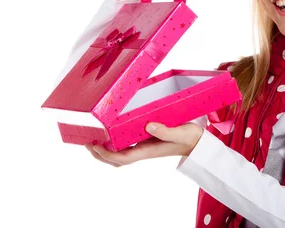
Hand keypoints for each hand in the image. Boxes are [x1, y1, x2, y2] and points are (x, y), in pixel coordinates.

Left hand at [85, 122, 202, 166]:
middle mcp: (142, 150)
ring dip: (104, 149)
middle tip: (87, 141)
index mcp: (147, 150)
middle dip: (99, 154)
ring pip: (119, 153)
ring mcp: (143, 146)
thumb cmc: (190, 137)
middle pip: (116, 159)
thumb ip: (166, 131)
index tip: (95, 145)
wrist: (198, 142)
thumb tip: (149, 126)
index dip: (106, 154)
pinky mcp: (146, 141)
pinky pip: (126, 145)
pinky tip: (111, 132)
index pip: (122, 158)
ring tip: (93, 137)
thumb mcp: (180, 132)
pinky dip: (114, 142)